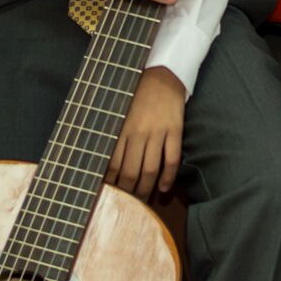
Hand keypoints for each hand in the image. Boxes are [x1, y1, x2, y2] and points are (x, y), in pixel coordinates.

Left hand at [108, 66, 184, 197]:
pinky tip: (164, 188)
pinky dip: (168, 177)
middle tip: (126, 205)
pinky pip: (172, 160)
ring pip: (150, 169)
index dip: (111, 183)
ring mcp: (158, 133)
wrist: (162, 75)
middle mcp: (138, 133)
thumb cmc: (136, 95)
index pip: (113, 164)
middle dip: (127, 192)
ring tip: (143, 201)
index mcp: (121, 129)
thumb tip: (105, 163)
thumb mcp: (119, 114)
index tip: (109, 195)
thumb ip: (114, 136)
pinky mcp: (175, 131)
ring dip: (146, 189)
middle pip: (131, 172)